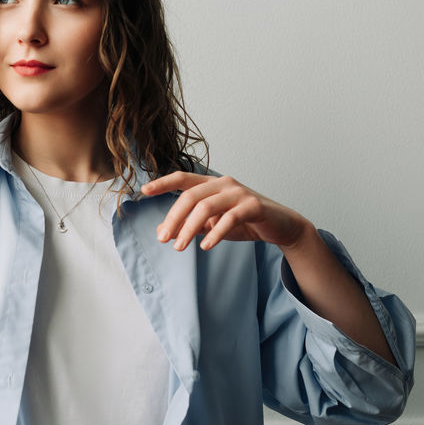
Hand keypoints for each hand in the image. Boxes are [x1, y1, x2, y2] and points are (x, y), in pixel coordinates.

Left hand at [141, 172, 310, 253]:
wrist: (281, 226)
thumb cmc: (245, 221)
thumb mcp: (215, 222)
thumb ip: (193, 223)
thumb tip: (164, 231)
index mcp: (212, 183)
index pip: (183, 178)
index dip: (163, 183)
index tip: (144, 191)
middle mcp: (224, 183)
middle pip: (190, 195)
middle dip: (173, 217)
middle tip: (163, 238)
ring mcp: (239, 193)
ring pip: (206, 206)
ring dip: (189, 228)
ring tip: (179, 246)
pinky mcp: (253, 206)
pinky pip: (229, 218)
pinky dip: (215, 233)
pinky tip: (205, 246)